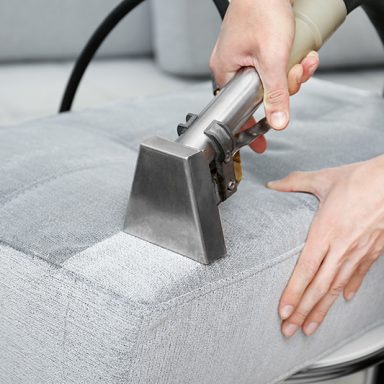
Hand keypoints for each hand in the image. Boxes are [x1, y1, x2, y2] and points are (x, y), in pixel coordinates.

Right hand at [210, 0, 319, 134]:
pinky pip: (275, 67)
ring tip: (302, 60)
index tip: (259, 144)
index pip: (239, 109)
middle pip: (261, 95)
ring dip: (292, 74)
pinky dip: (291, 64)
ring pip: (271, 81)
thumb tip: (277, 122)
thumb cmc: (260, 9)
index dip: (253, 124)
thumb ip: (276, 94)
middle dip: (285, 88)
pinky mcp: (257, 49)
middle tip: (294, 76)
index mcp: (225, 72)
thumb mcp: (273, 58)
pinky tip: (301, 55)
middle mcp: (231, 67)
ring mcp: (244, 58)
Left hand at [267, 156, 383, 336]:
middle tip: (289, 330)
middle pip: (319, 286)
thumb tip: (273, 184)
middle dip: (302, 311)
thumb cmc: (361, 179)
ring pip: (337, 288)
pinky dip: (349, 289)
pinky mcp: (373, 250)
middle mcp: (341, 246)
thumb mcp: (323, 179)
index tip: (283, 311)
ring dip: (322, 309)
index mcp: (325, 230)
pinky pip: (359, 275)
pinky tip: (341, 300)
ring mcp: (359, 251)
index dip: (293, 292)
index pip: (305, 269)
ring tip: (309, 327)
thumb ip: (295, 183)